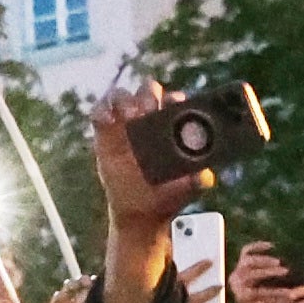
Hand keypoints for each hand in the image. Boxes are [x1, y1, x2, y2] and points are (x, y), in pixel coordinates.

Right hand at [88, 76, 206, 227]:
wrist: (141, 212)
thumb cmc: (168, 195)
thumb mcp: (189, 188)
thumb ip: (199, 180)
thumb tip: (204, 176)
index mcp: (173, 125)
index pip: (174, 100)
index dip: (173, 99)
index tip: (172, 104)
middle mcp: (149, 119)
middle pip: (148, 90)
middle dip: (148, 95)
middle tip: (147, 111)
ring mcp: (125, 125)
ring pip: (122, 96)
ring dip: (125, 100)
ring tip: (128, 117)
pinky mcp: (105, 134)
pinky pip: (99, 113)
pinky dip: (101, 110)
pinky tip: (106, 121)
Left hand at [227, 239, 303, 302]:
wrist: (247, 302)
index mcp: (244, 298)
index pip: (260, 295)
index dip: (277, 293)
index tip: (293, 293)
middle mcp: (237, 283)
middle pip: (251, 276)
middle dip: (269, 273)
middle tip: (286, 271)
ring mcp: (239, 271)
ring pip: (247, 261)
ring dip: (264, 260)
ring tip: (279, 262)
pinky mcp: (242, 261)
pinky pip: (246, 250)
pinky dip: (257, 246)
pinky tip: (272, 246)